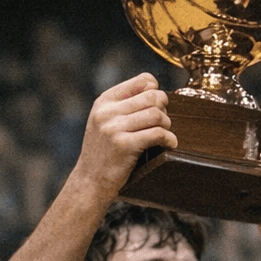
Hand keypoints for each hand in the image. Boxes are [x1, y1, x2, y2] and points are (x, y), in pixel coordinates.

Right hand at [71, 73, 176, 195]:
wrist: (91, 180)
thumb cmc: (105, 151)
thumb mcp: (105, 122)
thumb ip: (125, 106)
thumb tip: (157, 92)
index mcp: (105, 101)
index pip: (144, 80)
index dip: (157, 92)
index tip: (156, 107)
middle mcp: (107, 111)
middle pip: (153, 96)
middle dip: (165, 109)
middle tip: (162, 124)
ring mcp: (114, 128)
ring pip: (157, 114)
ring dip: (167, 125)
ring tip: (163, 135)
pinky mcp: (124, 145)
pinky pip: (158, 134)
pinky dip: (170, 139)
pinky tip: (169, 144)